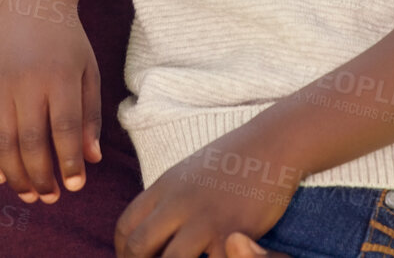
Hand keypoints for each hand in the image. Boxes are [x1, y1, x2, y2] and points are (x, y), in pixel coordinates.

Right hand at [0, 0, 101, 202]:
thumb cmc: (67, 39)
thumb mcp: (88, 71)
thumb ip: (90, 115)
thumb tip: (91, 159)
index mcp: (59, 77)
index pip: (63, 130)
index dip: (68, 163)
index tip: (76, 185)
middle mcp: (26, 81)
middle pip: (30, 142)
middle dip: (41, 177)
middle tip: (51, 197)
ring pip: (2, 141)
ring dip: (14, 175)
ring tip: (29, 195)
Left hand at [113, 126, 301, 257]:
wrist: (271, 145)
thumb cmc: (233, 161)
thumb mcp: (188, 173)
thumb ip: (169, 199)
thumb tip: (152, 225)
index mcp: (164, 188)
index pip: (125, 226)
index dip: (122, 250)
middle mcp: (178, 204)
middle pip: (139, 247)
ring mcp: (204, 220)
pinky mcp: (232, 235)